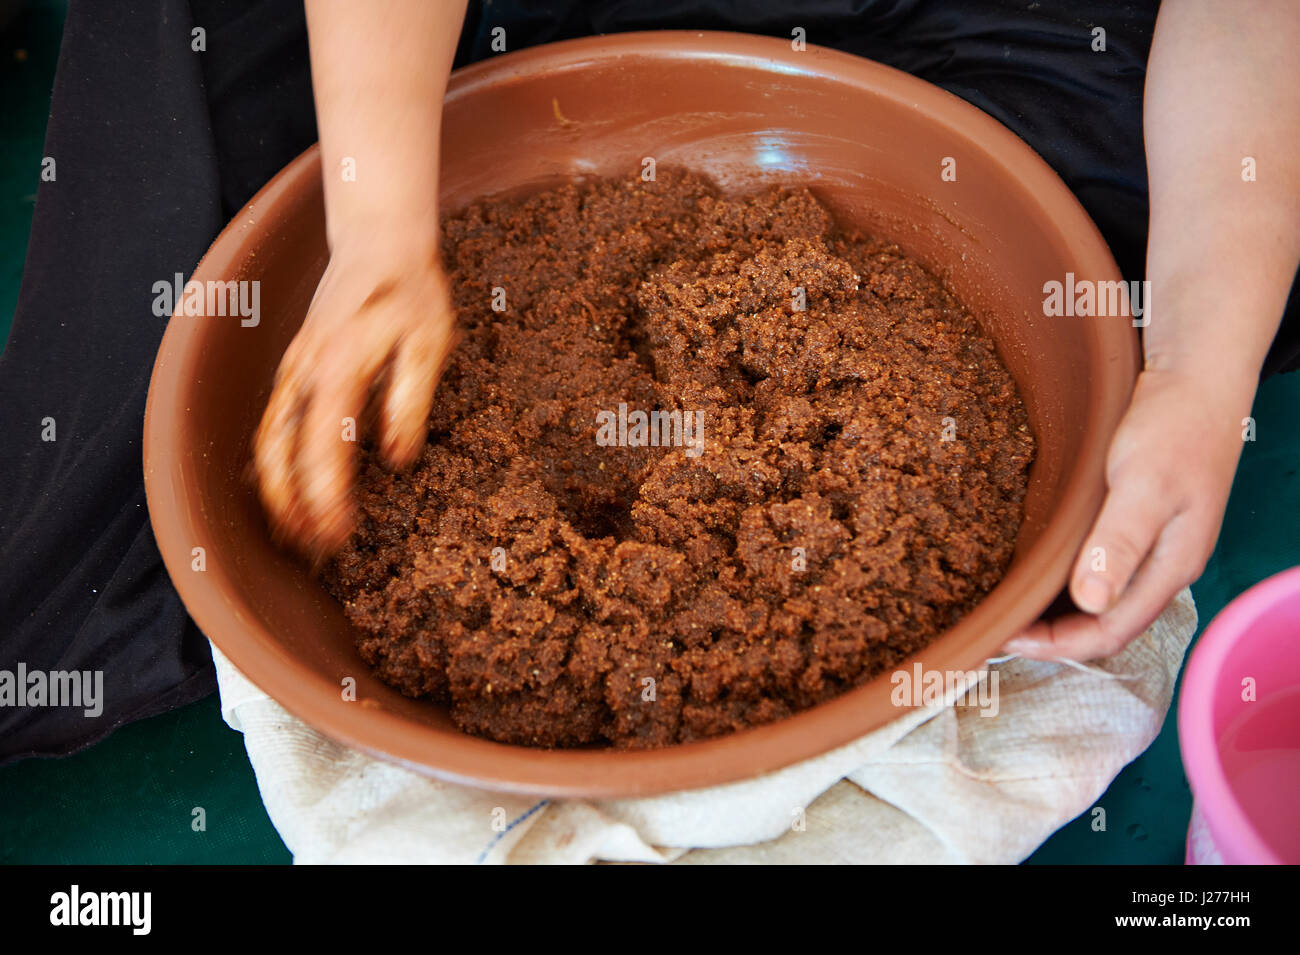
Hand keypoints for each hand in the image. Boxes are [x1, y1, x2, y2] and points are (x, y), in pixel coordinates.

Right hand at [253, 237, 454, 556]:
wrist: (377, 242)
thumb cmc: (410, 293)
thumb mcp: (428, 346)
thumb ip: (409, 403)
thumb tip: (397, 460)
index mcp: (338, 370)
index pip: (323, 448)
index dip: (326, 497)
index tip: (337, 534)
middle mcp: (304, 374)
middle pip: (279, 454)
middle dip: (292, 508)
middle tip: (314, 552)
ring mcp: (293, 372)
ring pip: (267, 443)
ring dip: (275, 493)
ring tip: (293, 536)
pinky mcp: (295, 369)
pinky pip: (271, 425)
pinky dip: (271, 465)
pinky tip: (283, 491)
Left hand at [1003, 366, 1250, 660]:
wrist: (1196, 378)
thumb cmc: (1175, 427)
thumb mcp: (1144, 484)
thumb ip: (1118, 542)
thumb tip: (1091, 600)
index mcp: (1170, 566)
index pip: (1111, 632)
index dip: (1058, 645)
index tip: (1008, 639)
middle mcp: (1161, 564)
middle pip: (1104, 623)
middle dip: (1053, 635)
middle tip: (999, 628)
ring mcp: (1150, 543)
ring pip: (1099, 596)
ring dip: (1057, 608)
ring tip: (1008, 605)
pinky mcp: (1135, 521)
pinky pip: (1097, 563)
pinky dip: (1064, 575)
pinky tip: (1033, 565)